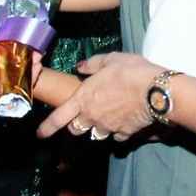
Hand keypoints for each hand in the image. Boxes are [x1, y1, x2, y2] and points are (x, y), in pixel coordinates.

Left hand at [37, 52, 160, 141]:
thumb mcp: (109, 59)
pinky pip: (116, 136)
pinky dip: (117, 131)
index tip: (40, 134)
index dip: (47, 128)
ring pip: (96, 134)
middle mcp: (92, 116)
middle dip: (77, 124)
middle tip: (84, 115)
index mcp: (83, 99)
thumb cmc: (130, 71)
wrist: (155, 90)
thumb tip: (79, 67)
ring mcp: (108, 127)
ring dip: (98, 128)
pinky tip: (124, 121)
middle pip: (77, 129)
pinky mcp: (124, 133)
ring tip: (107, 117)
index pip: (59, 118)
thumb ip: (91, 64)